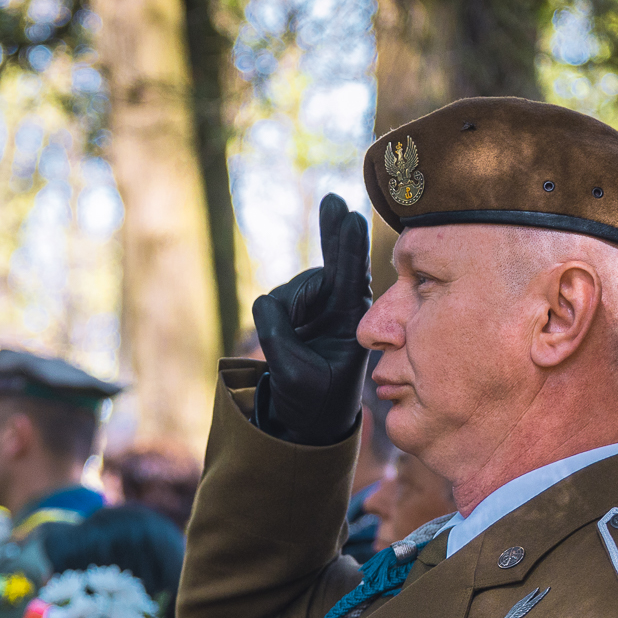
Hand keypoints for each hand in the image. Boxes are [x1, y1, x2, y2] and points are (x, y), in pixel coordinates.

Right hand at [251, 193, 372, 446]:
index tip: (352, 218)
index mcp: (351, 322)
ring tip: (294, 346)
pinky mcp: (298, 308)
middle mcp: (338, 306)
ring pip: (291, 289)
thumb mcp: (294, 374)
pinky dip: (276, 315)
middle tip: (334, 200)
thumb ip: (277, 334)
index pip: (350, 278)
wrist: (309, 418)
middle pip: (326, 267)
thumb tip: (266, 301)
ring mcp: (318, 305)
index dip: (349, 248)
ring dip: (287, 310)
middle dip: (332, 234)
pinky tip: (288, 335)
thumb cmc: (313, 400)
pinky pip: (276, 299)